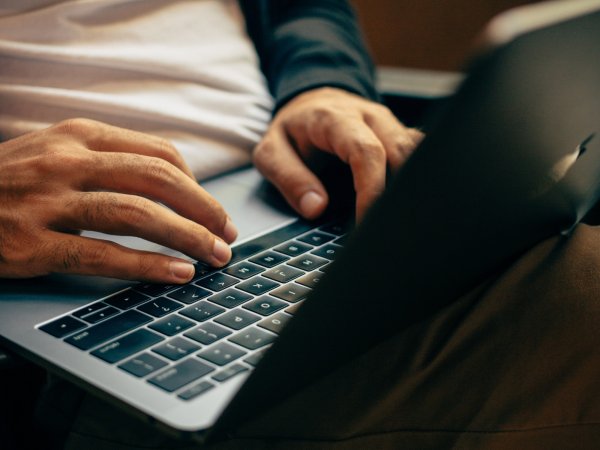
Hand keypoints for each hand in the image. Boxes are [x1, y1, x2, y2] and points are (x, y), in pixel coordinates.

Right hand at [0, 119, 236, 282]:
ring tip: (214, 256)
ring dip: (186, 237)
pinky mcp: (30, 243)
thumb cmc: (11, 182)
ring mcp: (47, 201)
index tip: (214, 209)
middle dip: (203, 210)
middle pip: (158, 180)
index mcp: (79, 135)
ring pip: (137, 214)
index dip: (197, 184)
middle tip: (227, 235)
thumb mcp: (58, 152)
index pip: (159, 153)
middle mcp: (67, 160)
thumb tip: (173, 185)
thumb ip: (109, 161)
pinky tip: (176, 274)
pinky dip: (147, 265)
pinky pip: (102, 255)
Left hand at [253, 87, 423, 219]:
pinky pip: (420, 155)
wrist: (310, 103)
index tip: (366, 220)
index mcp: (336, 118)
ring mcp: (389, 124)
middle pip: (403, 151)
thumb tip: (316, 207)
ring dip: (412, 187)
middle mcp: (370, 117)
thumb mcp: (271, 151)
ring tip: (399, 220)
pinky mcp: (399, 135)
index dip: (372, 188)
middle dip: (398, 193)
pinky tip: (406, 205)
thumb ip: (289, 178)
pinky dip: (416, 180)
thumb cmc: (292, 130)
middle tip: (387, 229)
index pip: (367, 152)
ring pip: (418, 153)